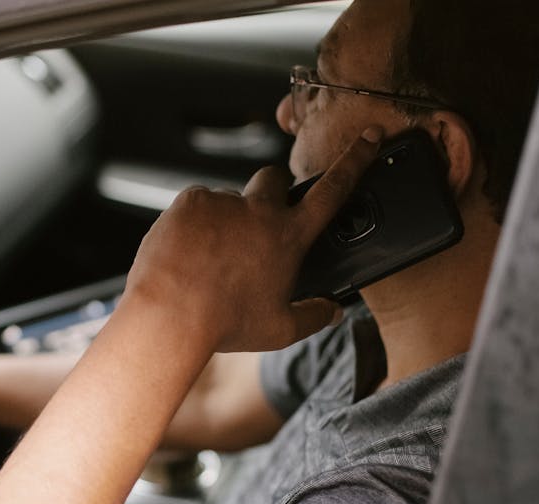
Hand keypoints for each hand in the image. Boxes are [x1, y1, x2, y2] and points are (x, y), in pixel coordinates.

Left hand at [123, 126, 383, 352]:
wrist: (170, 316)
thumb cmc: (223, 323)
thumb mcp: (279, 330)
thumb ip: (313, 317)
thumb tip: (332, 310)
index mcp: (289, 236)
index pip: (333, 190)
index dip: (355, 160)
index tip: (368, 138)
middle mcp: (259, 210)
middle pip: (276, 178)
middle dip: (274, 190)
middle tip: (259, 219)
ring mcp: (223, 202)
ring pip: (229, 199)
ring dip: (225, 219)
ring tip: (209, 256)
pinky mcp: (190, 201)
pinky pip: (197, 204)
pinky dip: (194, 223)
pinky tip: (188, 250)